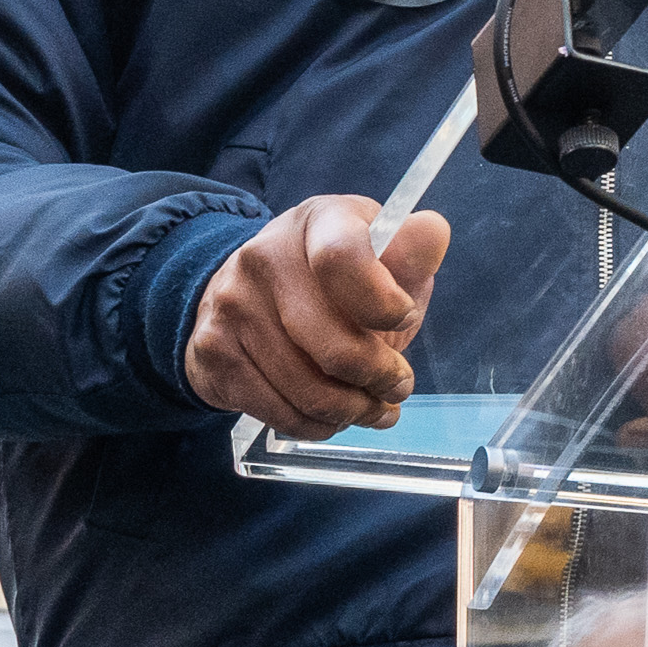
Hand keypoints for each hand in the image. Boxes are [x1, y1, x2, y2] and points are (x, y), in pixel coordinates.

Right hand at [185, 195, 452, 436]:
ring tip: (374, 408)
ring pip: (307, 388)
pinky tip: (335, 418)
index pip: (343, 259)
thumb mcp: (377, 257)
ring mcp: (232, 304)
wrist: (247, 294)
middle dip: (378, 377)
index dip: (381, 302)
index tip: (404, 318)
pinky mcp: (213, 352)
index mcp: (317, 220)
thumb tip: (433, 232)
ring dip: (352, 411)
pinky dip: (317, 426)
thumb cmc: (332, 280)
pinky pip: (278, 410)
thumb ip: (408, 255)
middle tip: (398, 386)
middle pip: (331, 344)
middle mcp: (265, 256)